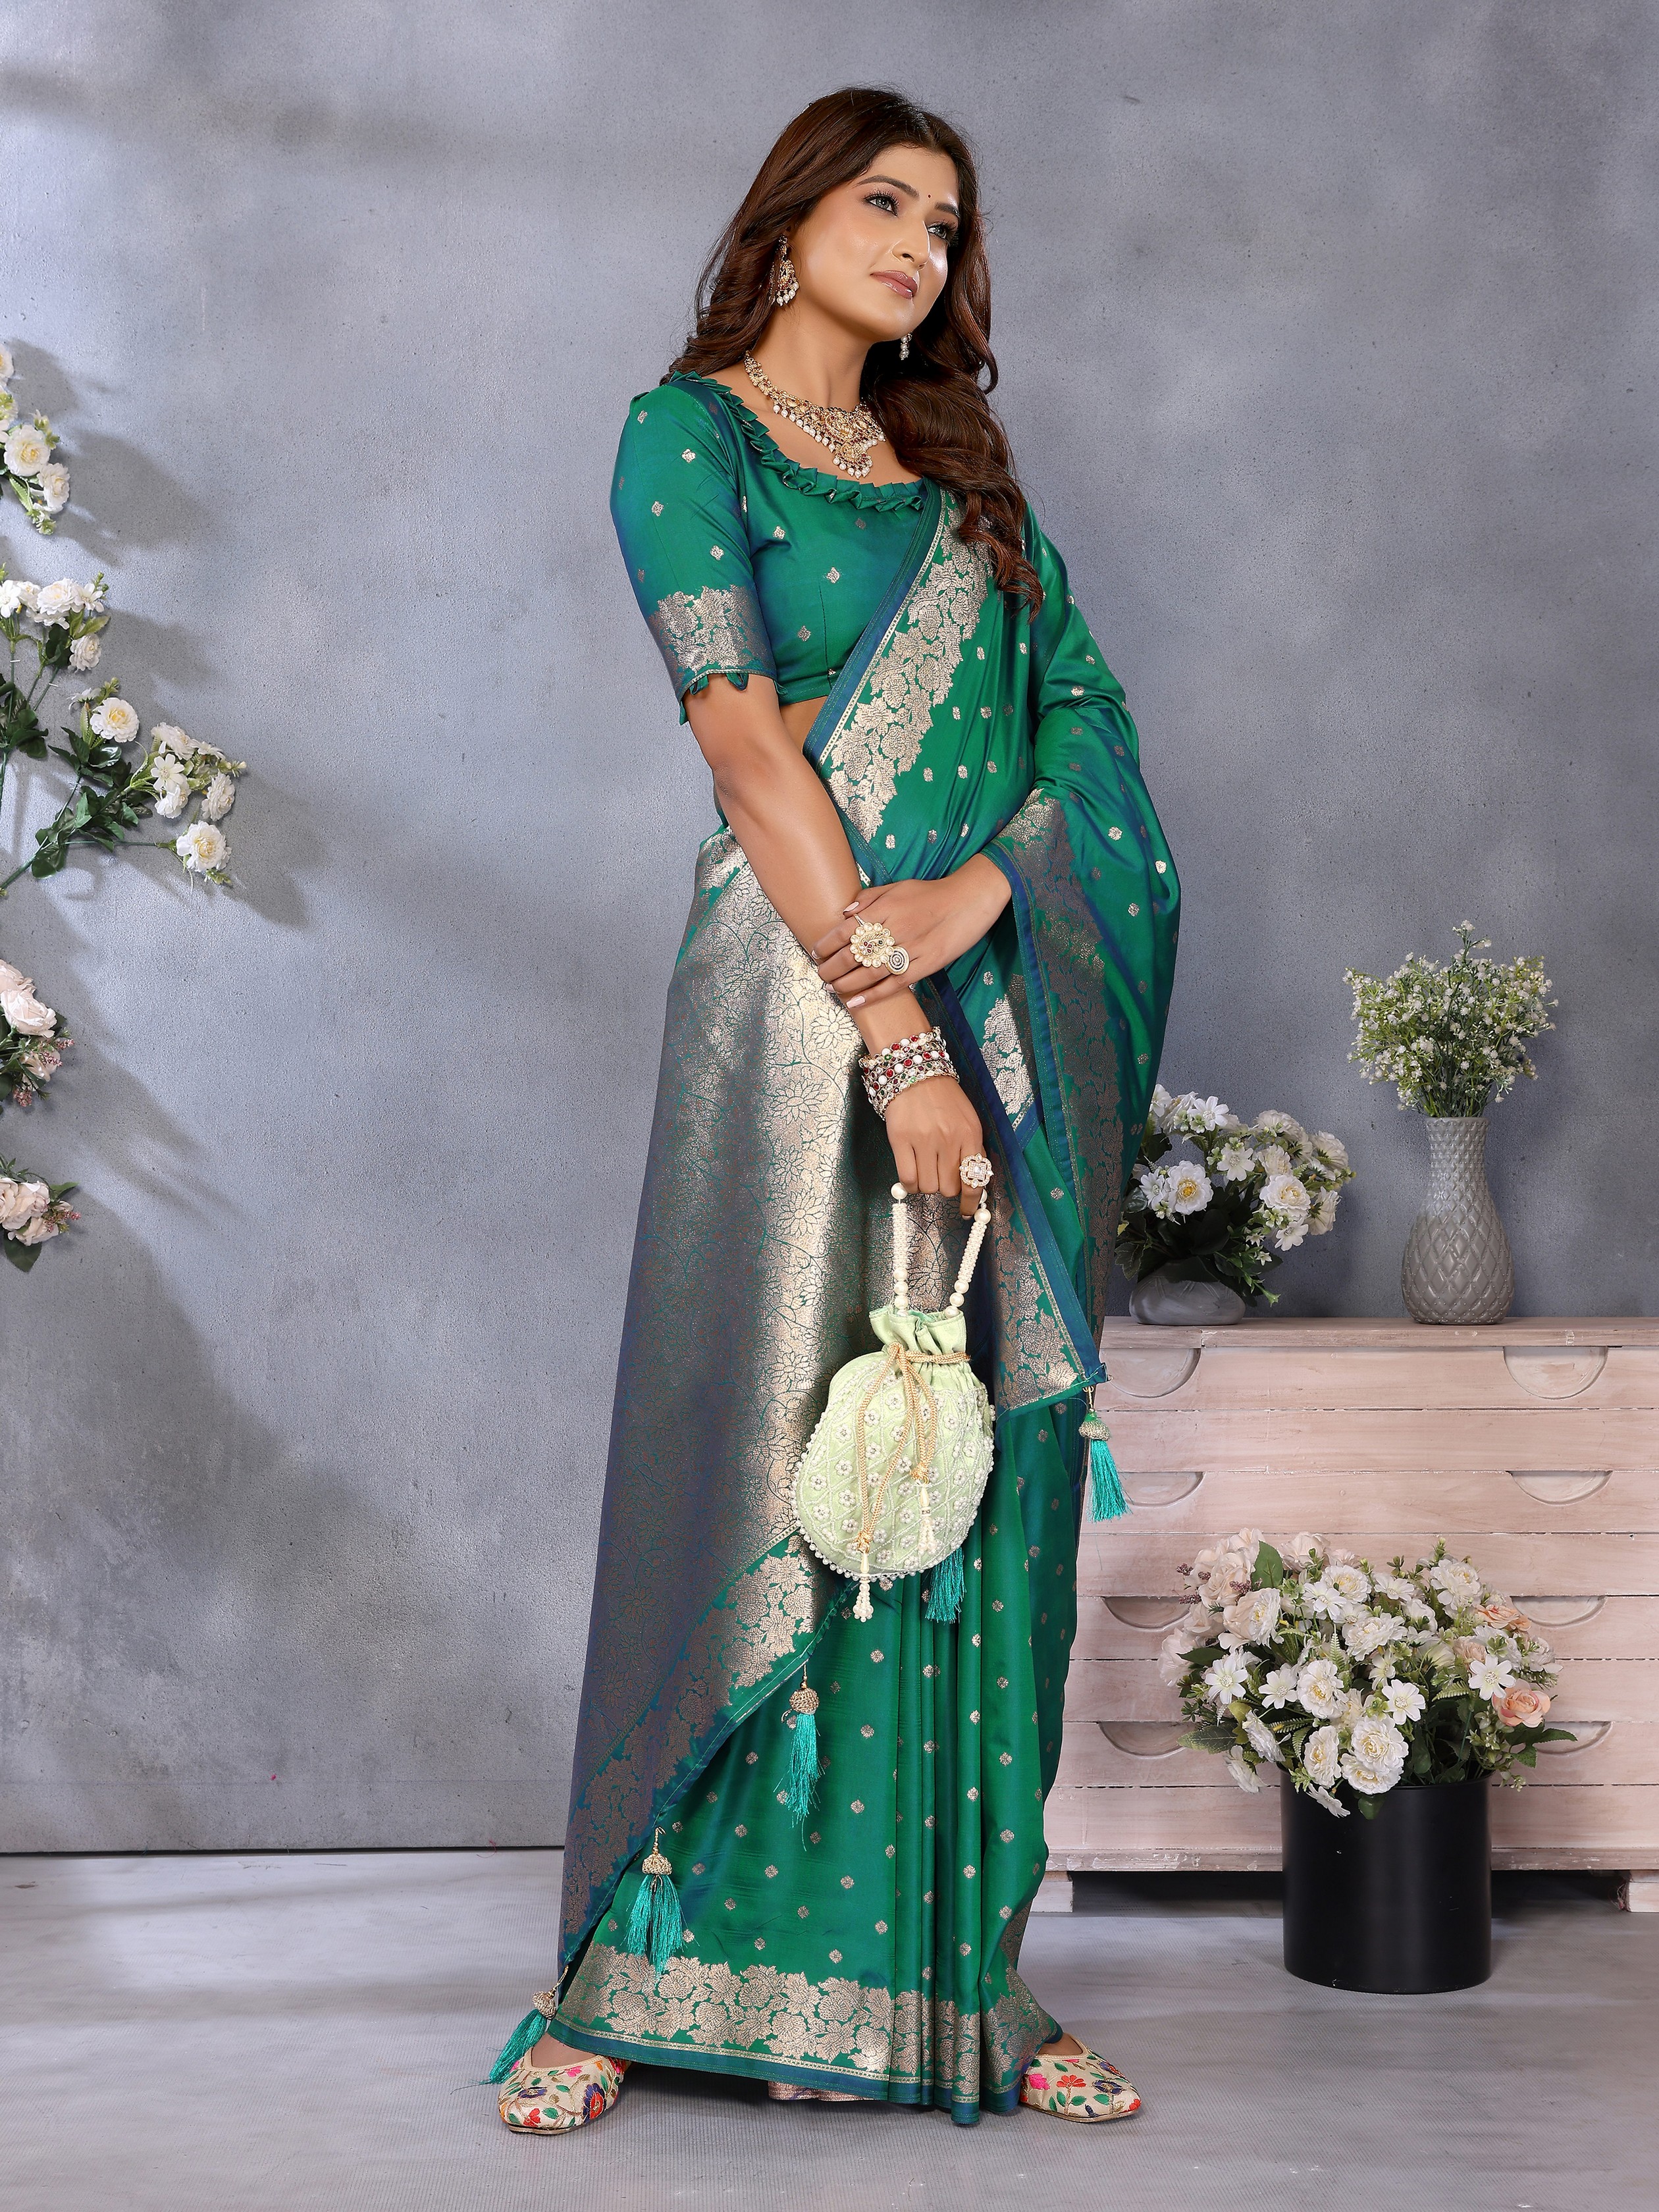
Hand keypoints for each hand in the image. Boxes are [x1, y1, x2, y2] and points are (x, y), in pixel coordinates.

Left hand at [812, 855, 1011, 1009]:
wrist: (969, 900)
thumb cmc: (932, 893)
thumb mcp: (898, 886)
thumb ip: (870, 897)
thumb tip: (844, 911)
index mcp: (885, 908)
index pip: (846, 929)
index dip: (826, 943)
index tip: (816, 951)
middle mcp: (895, 929)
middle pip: (853, 954)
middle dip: (831, 967)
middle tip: (821, 974)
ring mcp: (911, 949)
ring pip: (870, 973)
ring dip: (847, 983)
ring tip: (833, 988)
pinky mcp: (926, 965)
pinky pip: (895, 984)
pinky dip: (873, 995)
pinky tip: (855, 1002)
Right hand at [884, 1074, 984, 1217]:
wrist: (915, 1072)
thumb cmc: (943, 1098)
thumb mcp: (968, 1119)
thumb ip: (971, 1148)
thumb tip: (972, 1180)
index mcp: (970, 1134)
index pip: (975, 1180)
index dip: (971, 1202)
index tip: (966, 1211)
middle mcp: (948, 1139)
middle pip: (948, 1188)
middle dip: (945, 1188)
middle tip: (940, 1176)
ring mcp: (924, 1141)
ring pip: (928, 1187)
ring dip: (926, 1185)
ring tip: (924, 1170)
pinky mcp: (901, 1141)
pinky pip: (907, 1179)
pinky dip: (909, 1185)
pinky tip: (911, 1177)